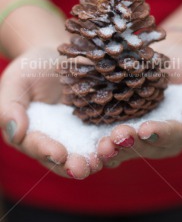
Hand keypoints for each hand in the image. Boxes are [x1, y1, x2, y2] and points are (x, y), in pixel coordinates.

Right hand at [0, 47, 101, 178]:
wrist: (55, 59)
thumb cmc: (31, 69)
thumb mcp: (16, 83)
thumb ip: (10, 108)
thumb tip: (16, 132)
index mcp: (30, 135)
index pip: (37, 147)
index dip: (47, 151)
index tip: (60, 154)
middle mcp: (54, 141)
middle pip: (64, 159)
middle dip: (76, 165)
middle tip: (88, 167)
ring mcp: (77, 135)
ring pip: (87, 152)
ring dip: (99, 157)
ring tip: (109, 154)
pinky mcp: (96, 125)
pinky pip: (105, 136)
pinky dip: (113, 140)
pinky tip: (124, 138)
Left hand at [97, 40, 181, 166]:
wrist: (165, 64)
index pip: (174, 133)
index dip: (160, 133)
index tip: (145, 129)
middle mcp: (164, 139)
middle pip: (148, 146)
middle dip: (131, 144)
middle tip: (116, 138)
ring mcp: (143, 138)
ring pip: (129, 149)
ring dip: (114, 149)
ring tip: (101, 145)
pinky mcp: (124, 131)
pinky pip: (114, 143)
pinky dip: (102, 145)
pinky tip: (90, 145)